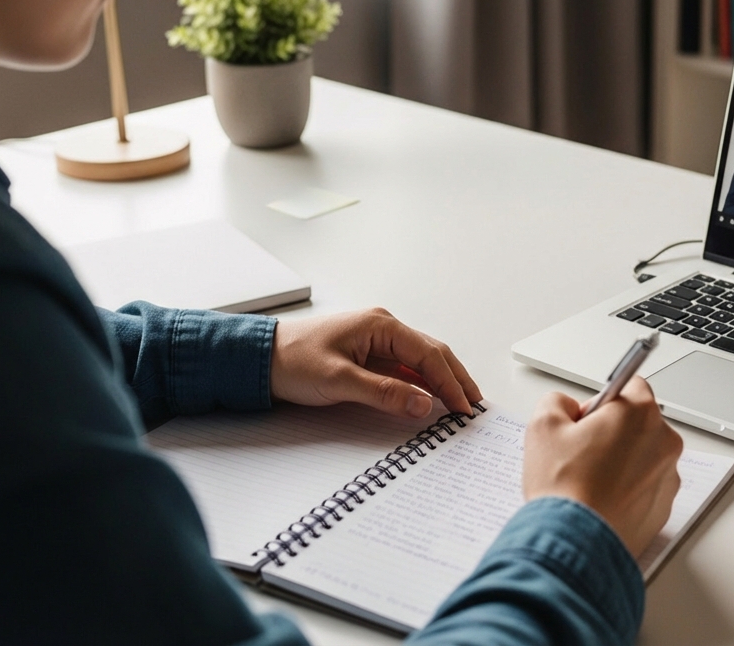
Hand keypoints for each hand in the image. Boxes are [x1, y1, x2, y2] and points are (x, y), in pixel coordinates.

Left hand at [269, 308, 481, 418]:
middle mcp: (383, 328)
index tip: (465, 406)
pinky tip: (429, 398)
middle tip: (475, 404)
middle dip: (455, 379)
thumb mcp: (338, 380)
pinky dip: (421, 384)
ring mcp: (376, 342)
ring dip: (441, 381)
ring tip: (460, 403)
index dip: (450, 381)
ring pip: (420, 361)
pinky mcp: (368, 356)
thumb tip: (423, 404)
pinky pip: (404, 369)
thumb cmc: (292, 360)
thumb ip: (383, 392)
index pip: (428, 354)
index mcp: (380, 325)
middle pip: (432, 353)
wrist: (258, 359)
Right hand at [523, 377, 682, 558]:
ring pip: (642, 457)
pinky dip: (626, 490)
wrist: (575, 543)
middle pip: (638, 423)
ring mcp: (667, 478)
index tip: (586, 419)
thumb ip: (557, 401)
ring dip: (620, 462)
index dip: (602, 401)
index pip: (630, 385)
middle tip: (580, 453)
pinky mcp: (663, 508)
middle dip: (611, 432)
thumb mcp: (542, 425)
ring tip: (588, 482)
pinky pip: (645, 488)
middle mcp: (663, 443)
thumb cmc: (564, 488)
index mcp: (639, 413)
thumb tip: (566, 408)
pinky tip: (599, 501)